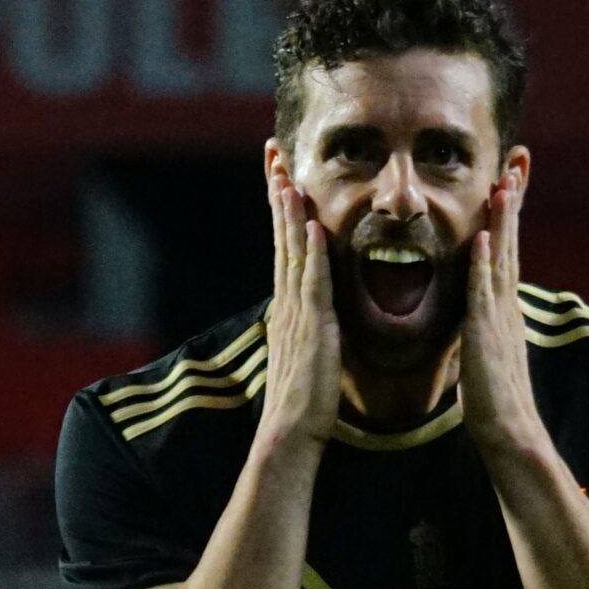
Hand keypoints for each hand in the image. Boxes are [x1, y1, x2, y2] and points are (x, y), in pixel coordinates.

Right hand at [258, 172, 340, 446]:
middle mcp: (289, 302)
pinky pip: (313, 283)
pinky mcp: (312, 328)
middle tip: (274, 155)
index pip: (285, 246)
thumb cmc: (305, 401)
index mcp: (291, 306)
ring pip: (292, 252)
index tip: (280, 175)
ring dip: (289, 213)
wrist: (291, 433)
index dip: (282, 209)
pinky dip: (311, 254)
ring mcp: (298, 313)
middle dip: (277, 194)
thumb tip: (314, 310)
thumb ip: (311, 325)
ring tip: (287, 176)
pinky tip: (312, 227)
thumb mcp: (309, 352)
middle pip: (282, 237)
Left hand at [459, 177, 540, 443]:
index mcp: (503, 306)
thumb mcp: (485, 348)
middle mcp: (506, 304)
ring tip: (504, 184)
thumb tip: (476, 310)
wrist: (508, 430)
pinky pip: (483, 292)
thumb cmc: (492, 396)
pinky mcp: (485, 334)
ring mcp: (498, 316)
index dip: (509, 214)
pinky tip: (482, 237)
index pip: (506, 249)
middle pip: (510, 242)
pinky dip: (484, 263)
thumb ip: (482, 323)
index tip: (510, 178)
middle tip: (519, 161)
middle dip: (514, 200)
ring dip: (502, 220)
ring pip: (502, 258)